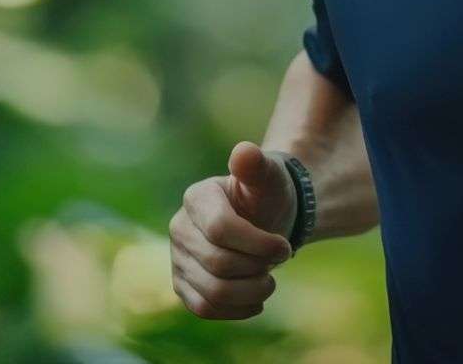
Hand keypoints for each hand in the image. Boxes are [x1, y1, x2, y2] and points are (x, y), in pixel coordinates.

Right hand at [168, 141, 296, 319]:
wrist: (263, 219)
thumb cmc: (266, 195)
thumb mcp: (269, 176)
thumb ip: (256, 165)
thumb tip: (244, 152)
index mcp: (196, 197)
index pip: (221, 229)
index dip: (259, 244)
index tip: (285, 247)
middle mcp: (179, 228)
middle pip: (219, 264)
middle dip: (258, 268)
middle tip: (279, 261)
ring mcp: (177, 258)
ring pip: (212, 292)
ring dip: (251, 293)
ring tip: (268, 281)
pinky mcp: (183, 285)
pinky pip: (204, 309)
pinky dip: (236, 310)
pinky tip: (256, 300)